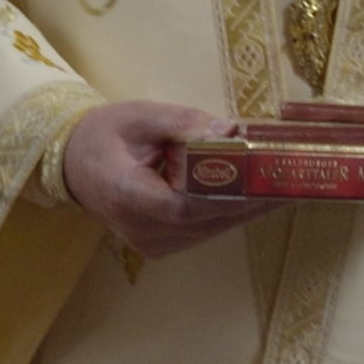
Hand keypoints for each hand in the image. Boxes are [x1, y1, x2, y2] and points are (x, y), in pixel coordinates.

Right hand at [55, 100, 267, 255]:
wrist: (73, 164)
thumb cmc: (103, 135)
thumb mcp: (139, 116)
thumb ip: (184, 123)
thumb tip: (231, 131)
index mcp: (127, 196)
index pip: (186, 205)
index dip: (230, 196)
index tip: (266, 181)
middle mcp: (140, 230)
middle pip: (206, 221)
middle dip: (252, 201)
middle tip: (291, 180)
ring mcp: (150, 244)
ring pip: (210, 229)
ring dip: (247, 209)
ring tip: (282, 186)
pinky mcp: (160, 246)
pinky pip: (203, 231)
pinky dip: (229, 213)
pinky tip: (255, 196)